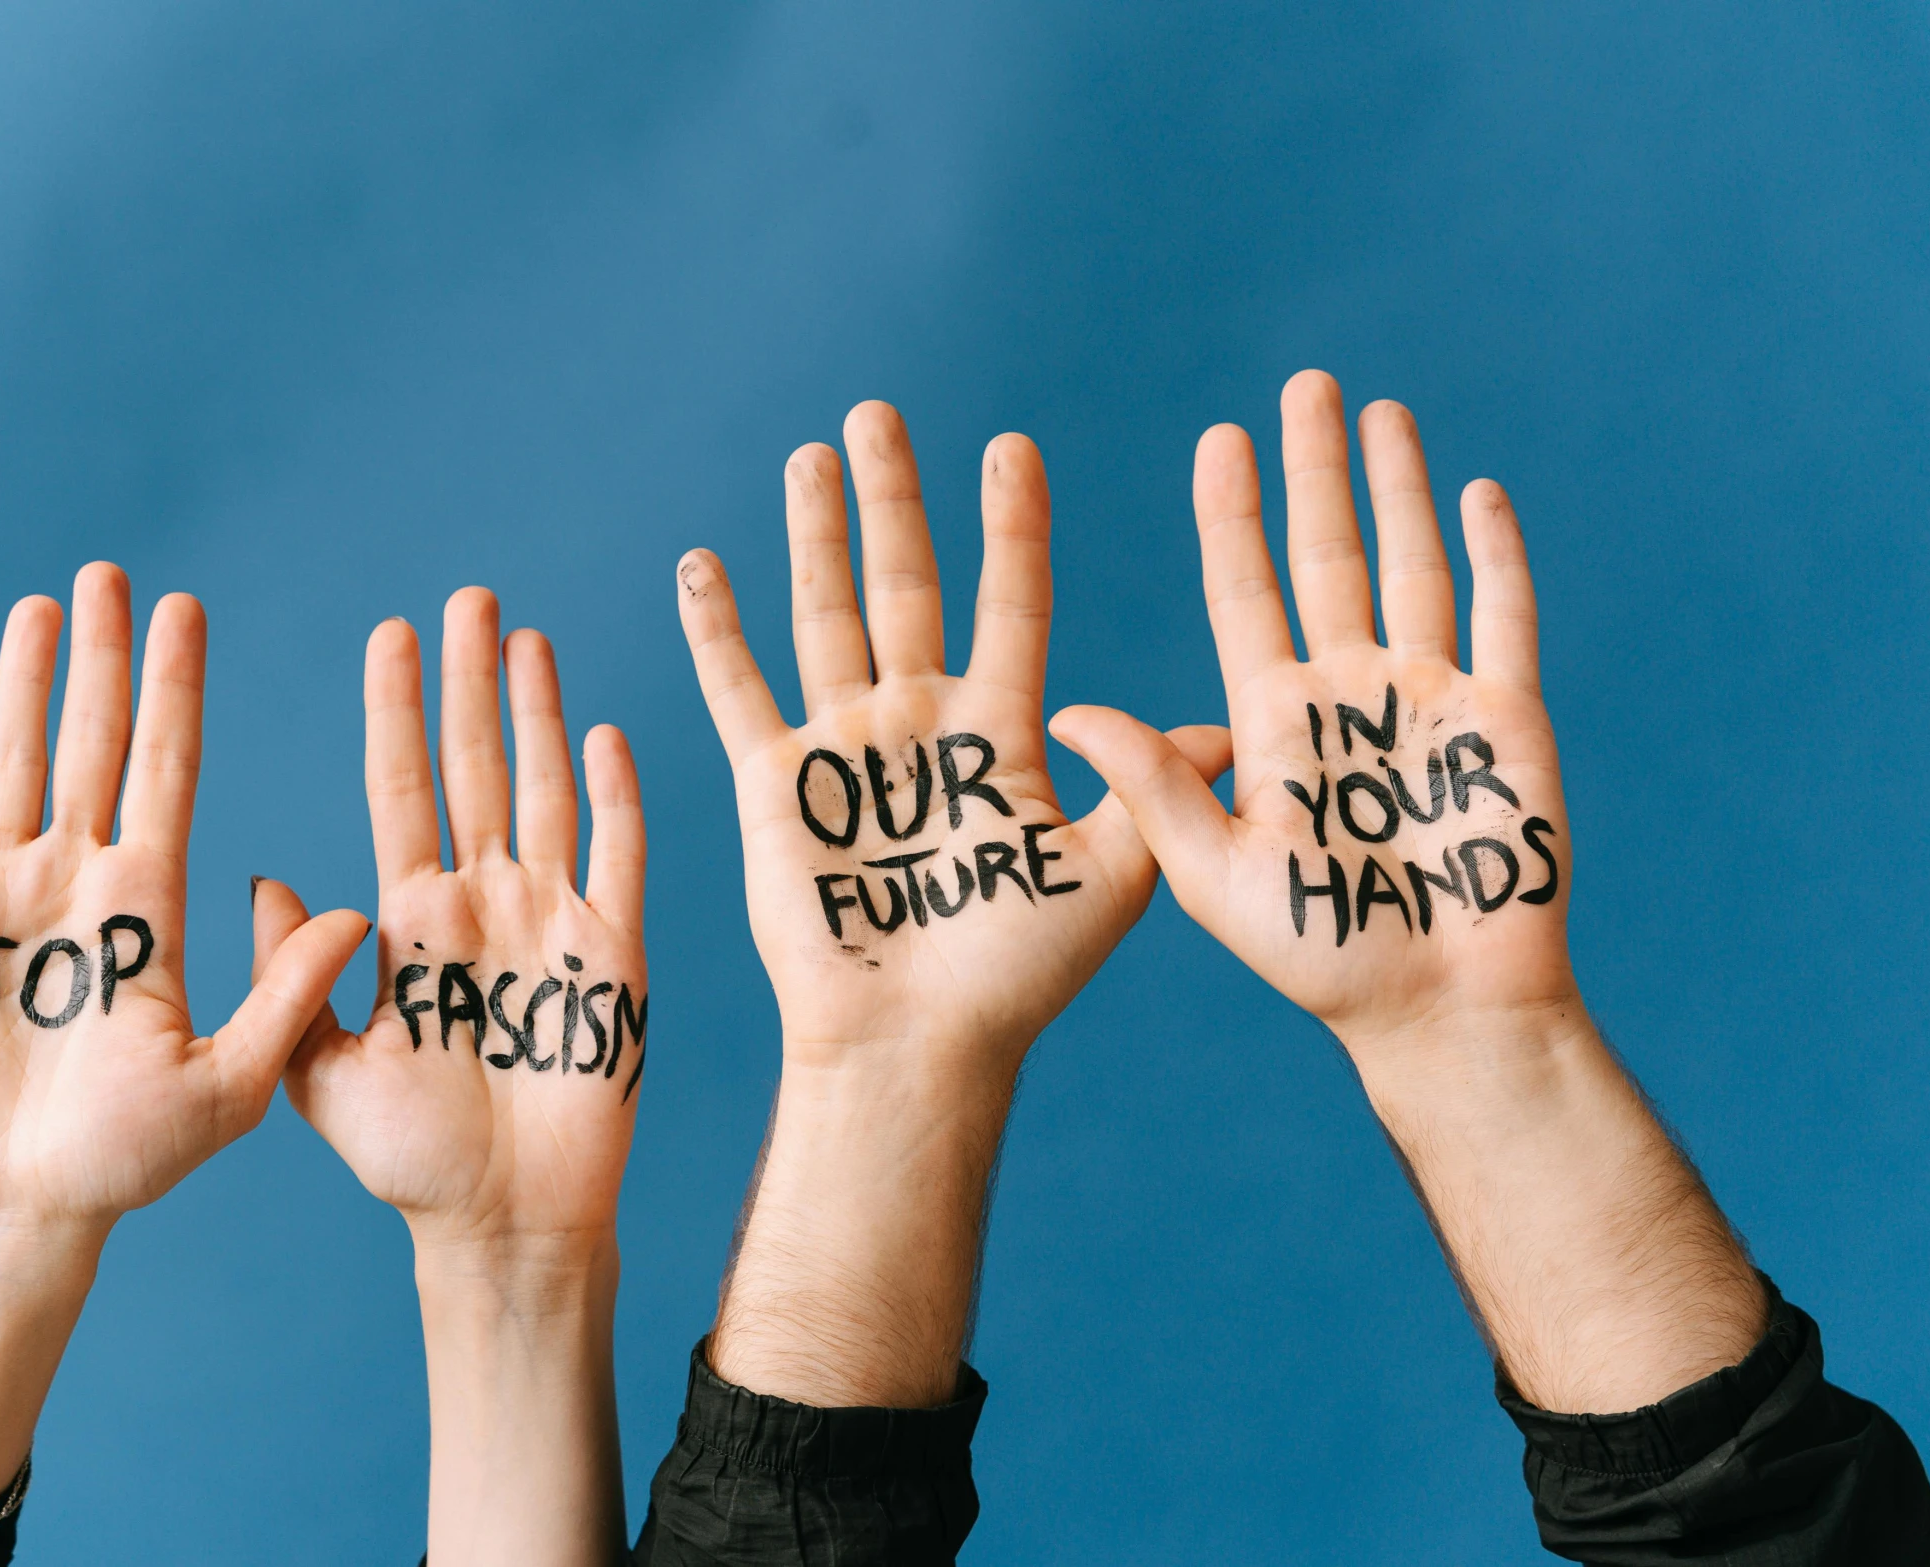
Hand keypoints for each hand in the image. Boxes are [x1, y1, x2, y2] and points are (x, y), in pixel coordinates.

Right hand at [0, 565, 364, 1565]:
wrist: (25, 1213)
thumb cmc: (131, 1162)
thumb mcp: (232, 1080)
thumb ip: (290, 996)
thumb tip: (361, 911)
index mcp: (149, 904)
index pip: (167, 767)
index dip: (176, 689)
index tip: (186, 611)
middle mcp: (79, 883)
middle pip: (94, 745)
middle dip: (104, 659)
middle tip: (111, 573)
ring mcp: (2, 899)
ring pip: (13, 765)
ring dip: (25, 687)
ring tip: (41, 608)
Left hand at [256, 588, 640, 1566]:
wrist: (503, 1224)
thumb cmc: (415, 1162)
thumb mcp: (322, 1071)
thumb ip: (293, 979)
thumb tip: (257, 878)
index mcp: (412, 921)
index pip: (402, 788)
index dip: (397, 711)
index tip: (390, 635)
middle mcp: (482, 903)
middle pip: (476, 768)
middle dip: (471, 683)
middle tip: (468, 600)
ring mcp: (551, 922)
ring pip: (545, 792)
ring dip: (540, 716)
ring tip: (529, 640)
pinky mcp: (613, 957)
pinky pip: (619, 860)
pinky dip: (616, 799)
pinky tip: (607, 737)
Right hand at [679, 401, 1228, 1081]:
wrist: (920, 1044)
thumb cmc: (1018, 976)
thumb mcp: (1115, 877)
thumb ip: (1155, 789)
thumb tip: (1225, 722)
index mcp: (997, 731)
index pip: (1008, 603)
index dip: (1009, 528)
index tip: (1012, 447)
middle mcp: (918, 722)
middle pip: (904, 585)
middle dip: (892, 501)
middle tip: (879, 414)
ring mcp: (845, 747)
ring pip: (824, 616)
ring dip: (814, 536)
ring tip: (811, 455)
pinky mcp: (778, 786)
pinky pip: (740, 692)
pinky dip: (718, 631)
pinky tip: (704, 561)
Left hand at [1053, 375, 1760, 1412]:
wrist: (1441, 1015)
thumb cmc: (1324, 960)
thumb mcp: (1212, 873)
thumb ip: (1150, 784)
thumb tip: (1061, 708)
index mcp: (1275, 722)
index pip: (1246, 594)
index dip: (1234, 517)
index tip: (1217, 441)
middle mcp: (1350, 695)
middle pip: (1327, 556)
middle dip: (1313, 472)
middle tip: (1301, 386)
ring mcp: (1432, 701)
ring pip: (1413, 565)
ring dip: (1398, 487)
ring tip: (1377, 409)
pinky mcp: (1509, 720)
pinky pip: (1504, 615)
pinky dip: (1495, 553)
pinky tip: (1475, 487)